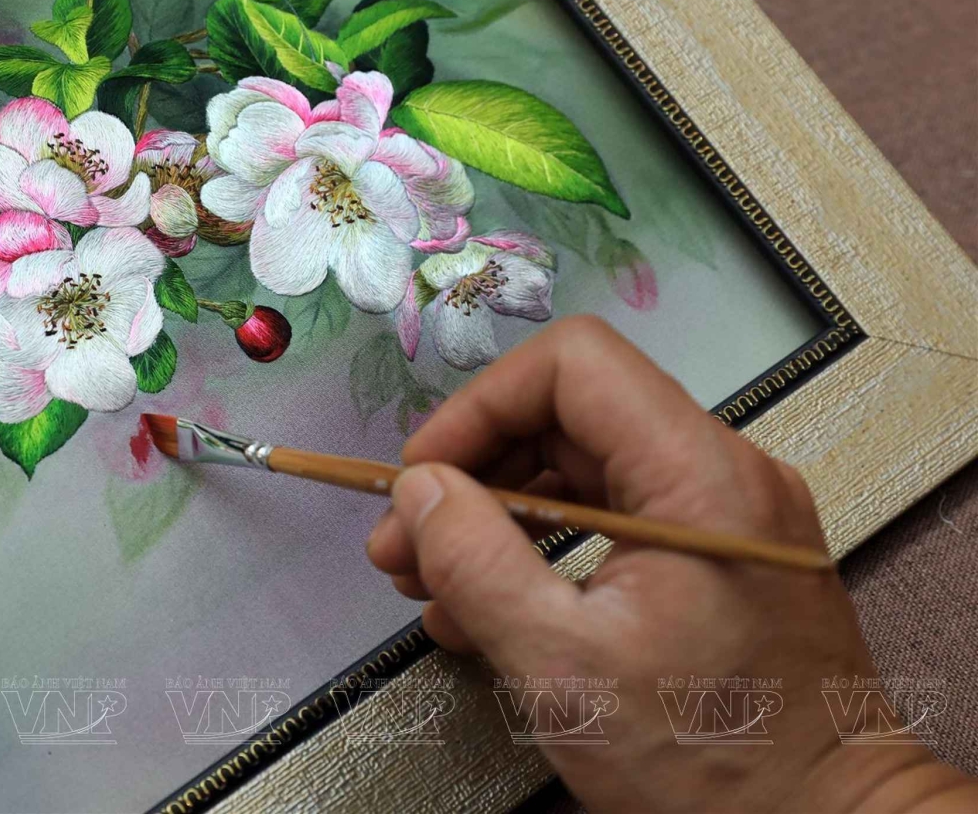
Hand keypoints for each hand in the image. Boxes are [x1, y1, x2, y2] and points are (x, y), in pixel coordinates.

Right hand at [367, 316, 974, 813]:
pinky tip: (484, 610)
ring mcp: (722, 518)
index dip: (482, 406)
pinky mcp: (715, 561)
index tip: (424, 476)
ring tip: (427, 584)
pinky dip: (543, 552)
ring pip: (583, 471)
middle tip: (403, 546)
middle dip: (473, 473)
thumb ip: (477, 565)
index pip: (574, 366)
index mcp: (700, 476)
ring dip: (497, 517)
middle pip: (570, 417)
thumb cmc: (710, 759)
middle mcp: (721, 475)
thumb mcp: (564, 668)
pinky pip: (611, 523)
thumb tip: (419, 489)